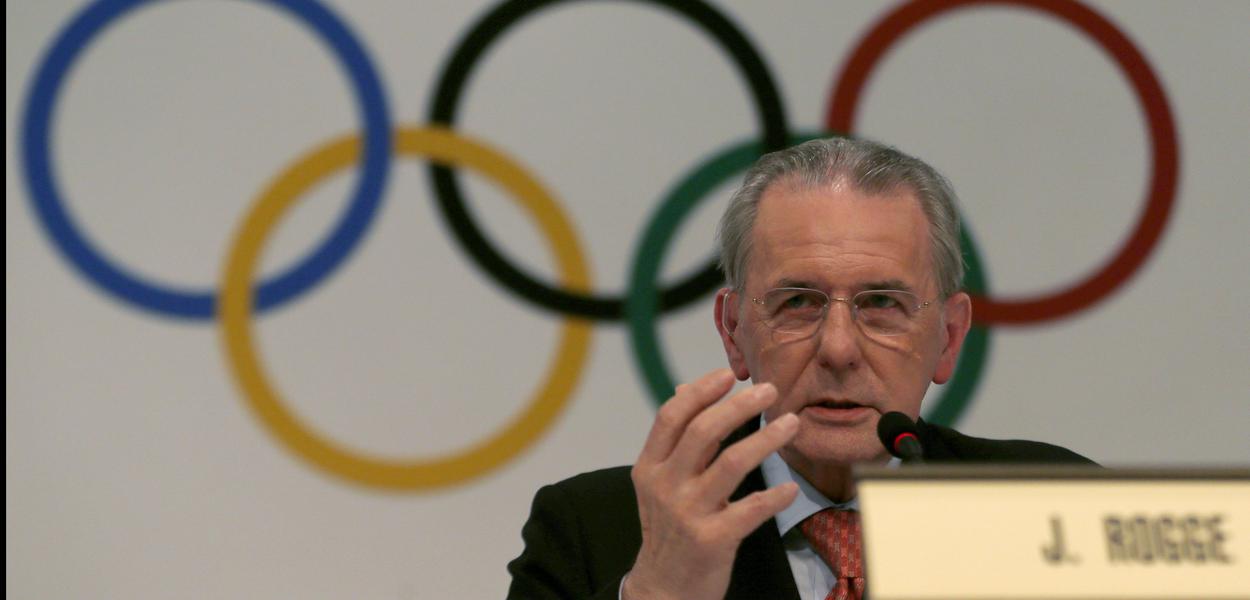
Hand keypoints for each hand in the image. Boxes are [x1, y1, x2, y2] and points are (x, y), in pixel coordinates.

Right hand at [622, 369, 799, 599]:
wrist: (664, 589)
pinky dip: (774, 496)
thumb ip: (675, 439)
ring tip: (792, 424)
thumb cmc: (668, 530)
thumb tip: (686, 388)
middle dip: (740, 405)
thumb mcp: (659, 484)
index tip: (728, 376)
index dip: (700, 391)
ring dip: (766, 439)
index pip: (671, 416)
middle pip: (703, 432)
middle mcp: (665, 486)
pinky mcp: (712, 539)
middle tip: (770, 390)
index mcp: (650, 467)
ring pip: (732, 463)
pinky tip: (791, 488)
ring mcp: (688, 513)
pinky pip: (750, 510)